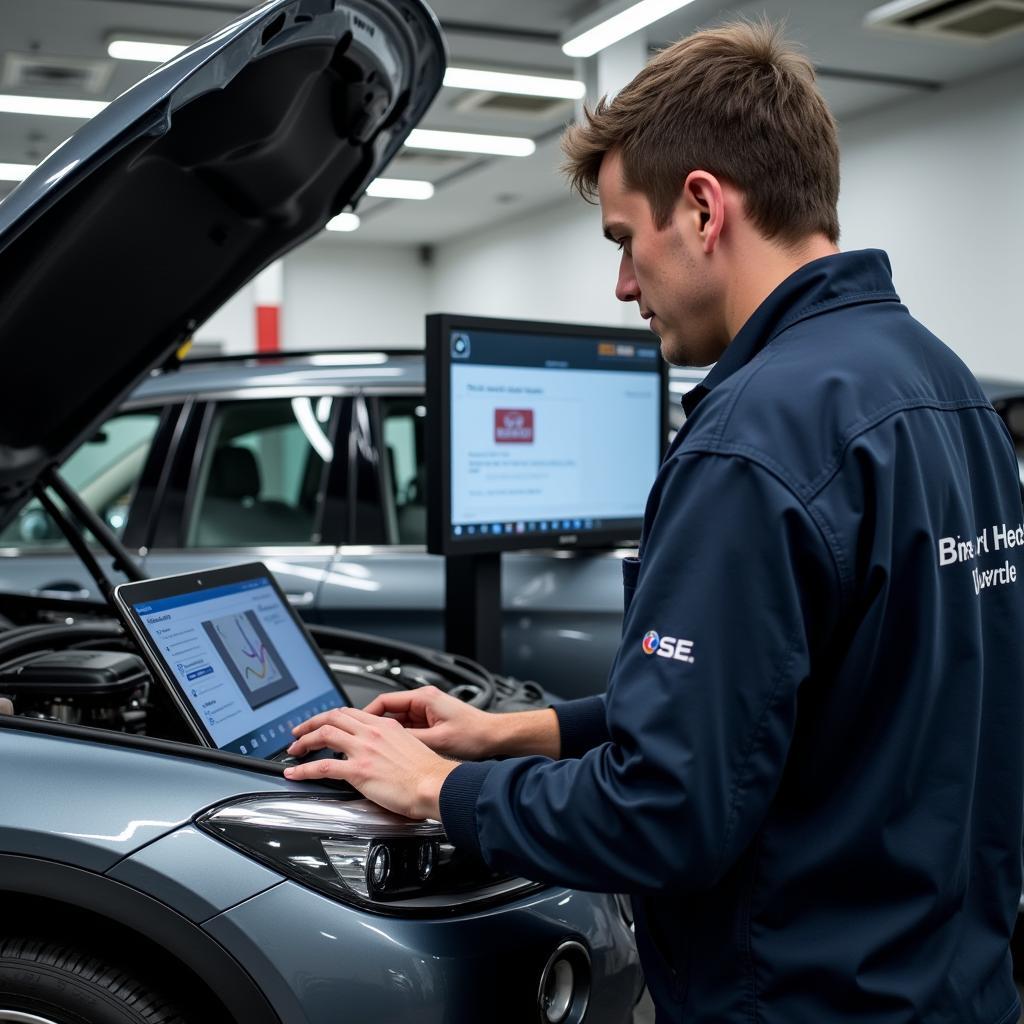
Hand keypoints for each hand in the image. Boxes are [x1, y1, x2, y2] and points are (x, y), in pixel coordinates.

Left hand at [284, 707, 457, 819]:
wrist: (434, 785)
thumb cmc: (427, 772)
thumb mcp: (409, 745)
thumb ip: (390, 743)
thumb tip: (378, 751)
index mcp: (385, 726)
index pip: (350, 713)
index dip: (330, 716)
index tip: (321, 723)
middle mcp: (372, 733)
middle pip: (333, 717)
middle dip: (311, 724)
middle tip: (299, 733)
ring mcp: (363, 751)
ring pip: (324, 735)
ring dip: (304, 742)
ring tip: (295, 750)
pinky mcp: (358, 771)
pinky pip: (322, 767)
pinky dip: (304, 770)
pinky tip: (295, 774)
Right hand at [361, 685, 498, 760]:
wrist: (495, 738)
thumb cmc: (474, 734)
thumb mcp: (438, 740)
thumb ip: (410, 740)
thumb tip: (388, 745)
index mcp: (423, 699)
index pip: (384, 701)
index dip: (366, 714)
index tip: (354, 726)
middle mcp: (424, 702)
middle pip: (388, 711)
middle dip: (372, 725)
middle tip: (358, 738)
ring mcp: (427, 712)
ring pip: (396, 721)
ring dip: (386, 734)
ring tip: (373, 748)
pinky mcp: (432, 723)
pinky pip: (407, 728)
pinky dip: (398, 738)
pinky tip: (392, 752)